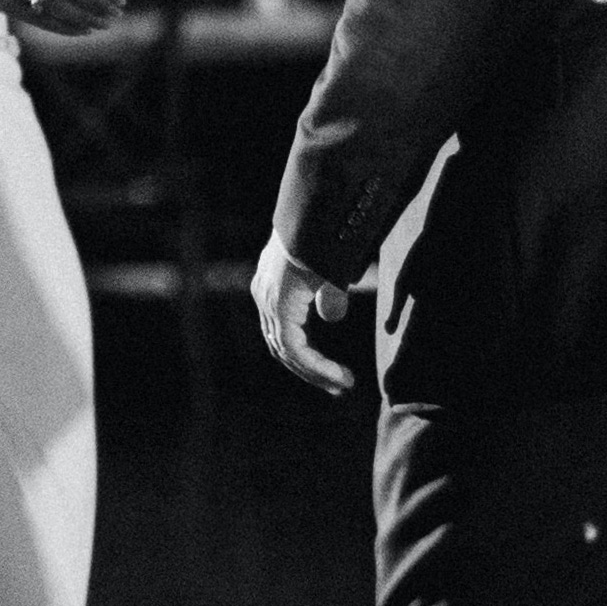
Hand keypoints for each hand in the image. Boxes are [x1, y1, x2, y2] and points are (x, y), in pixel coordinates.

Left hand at [251, 230, 353, 394]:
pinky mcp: (278, 305)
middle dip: (311, 371)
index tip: (332, 372)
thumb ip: (328, 296)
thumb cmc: (324, 237)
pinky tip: (335, 373)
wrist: (317, 217)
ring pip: (287, 351)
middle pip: (282, 347)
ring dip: (315, 372)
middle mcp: (264, 296)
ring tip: (342, 384)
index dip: (307, 356)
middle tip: (336, 387)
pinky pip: (293, 346)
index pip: (283, 333)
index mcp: (271, 288)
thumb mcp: (328, 272)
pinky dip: (314, 364)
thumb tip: (331, 318)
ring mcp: (268, 301)